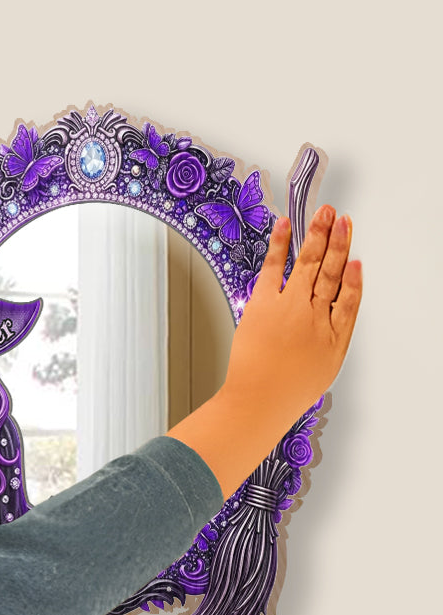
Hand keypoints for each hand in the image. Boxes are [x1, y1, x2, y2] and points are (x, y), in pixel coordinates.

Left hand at [221, 205, 362, 420]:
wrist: (259, 400)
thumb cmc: (286, 390)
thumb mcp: (325, 366)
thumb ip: (334, 334)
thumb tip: (339, 309)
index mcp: (333, 332)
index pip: (350, 296)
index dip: (354, 276)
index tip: (356, 258)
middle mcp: (315, 314)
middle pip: (331, 271)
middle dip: (339, 242)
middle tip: (342, 220)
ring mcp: (289, 306)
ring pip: (309, 263)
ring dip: (318, 235)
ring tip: (324, 214)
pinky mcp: (263, 303)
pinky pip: (274, 267)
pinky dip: (281, 245)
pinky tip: (286, 227)